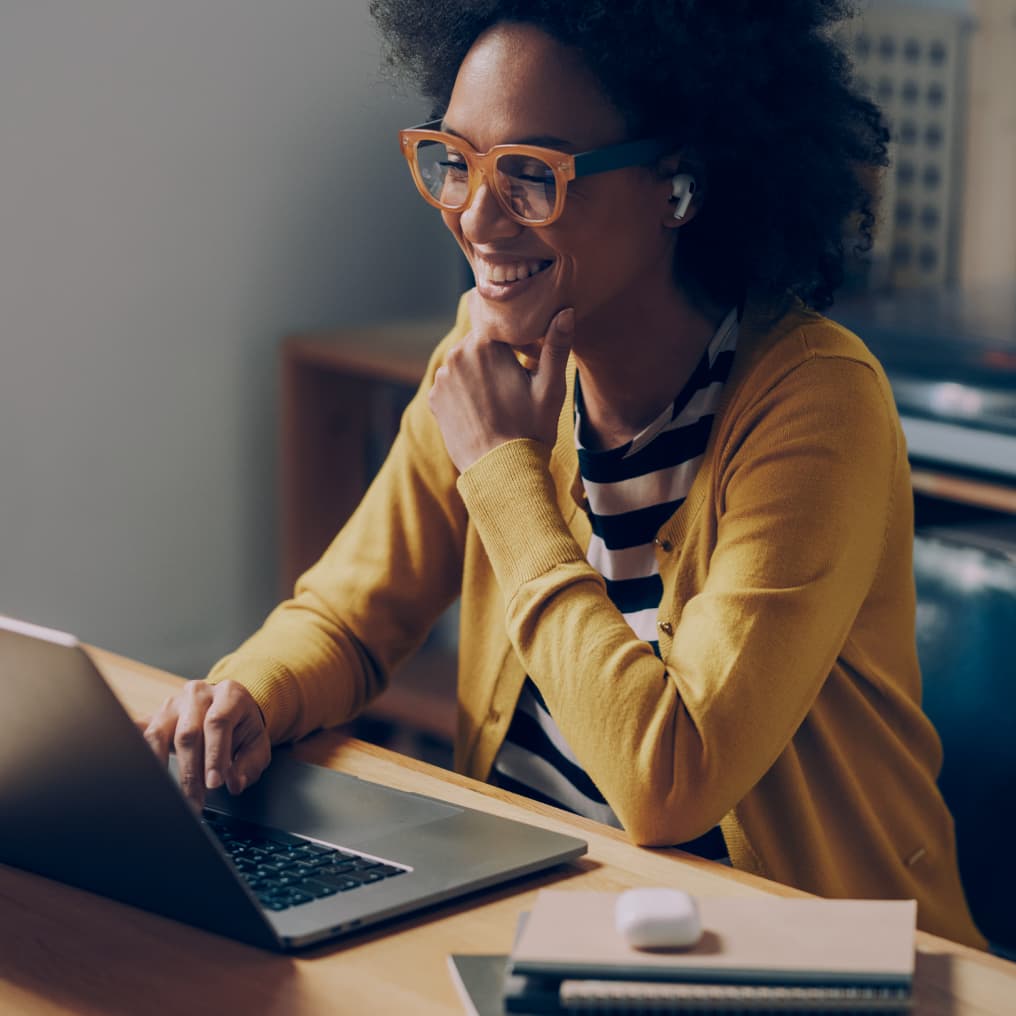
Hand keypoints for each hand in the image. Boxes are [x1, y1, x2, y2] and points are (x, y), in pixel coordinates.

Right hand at [140, 680, 270, 808]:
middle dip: (191, 771)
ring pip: (158, 734)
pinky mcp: (154, 716)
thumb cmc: (242, 728)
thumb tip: (234, 783)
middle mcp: (199, 694)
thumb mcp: (257, 743)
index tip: (214, 784)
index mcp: (229, 695)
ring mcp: (173, 704)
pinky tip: (142, 774)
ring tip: (171, 795)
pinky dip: (139, 754)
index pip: (217, 722)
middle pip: (188, 733)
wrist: (228, 709)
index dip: (214, 755)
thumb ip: (249, 764)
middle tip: (195, 800)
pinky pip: (139, 734)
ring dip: (163, 768)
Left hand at [429, 299, 574, 471]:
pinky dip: (466, 392)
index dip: (519, 342)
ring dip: (480, 373)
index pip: (502, 326)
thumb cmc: (530, 429)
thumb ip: (556, 346)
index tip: (530, 362)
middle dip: (497, 357)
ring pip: (466, 363)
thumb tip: (565, 311)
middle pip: (481, 344)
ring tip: (500, 401)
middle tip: (516, 383)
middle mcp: (456, 355)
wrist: (501, 472)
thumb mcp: (551, 388)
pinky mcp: (434, 399)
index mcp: (484, 344)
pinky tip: (483, 411)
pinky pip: (452, 384)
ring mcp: (442, 378)